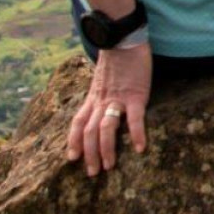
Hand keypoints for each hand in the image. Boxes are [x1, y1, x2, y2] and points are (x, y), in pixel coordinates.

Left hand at [67, 42, 152, 175]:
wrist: (124, 39)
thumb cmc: (115, 59)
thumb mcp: (100, 79)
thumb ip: (98, 94)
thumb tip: (98, 106)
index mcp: (92, 98)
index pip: (77, 123)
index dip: (73, 142)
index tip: (72, 159)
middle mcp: (100, 101)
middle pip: (88, 132)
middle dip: (89, 154)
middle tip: (93, 173)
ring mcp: (117, 99)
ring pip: (105, 128)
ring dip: (106, 150)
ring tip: (110, 166)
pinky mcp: (136, 95)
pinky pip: (134, 118)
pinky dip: (136, 134)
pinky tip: (141, 148)